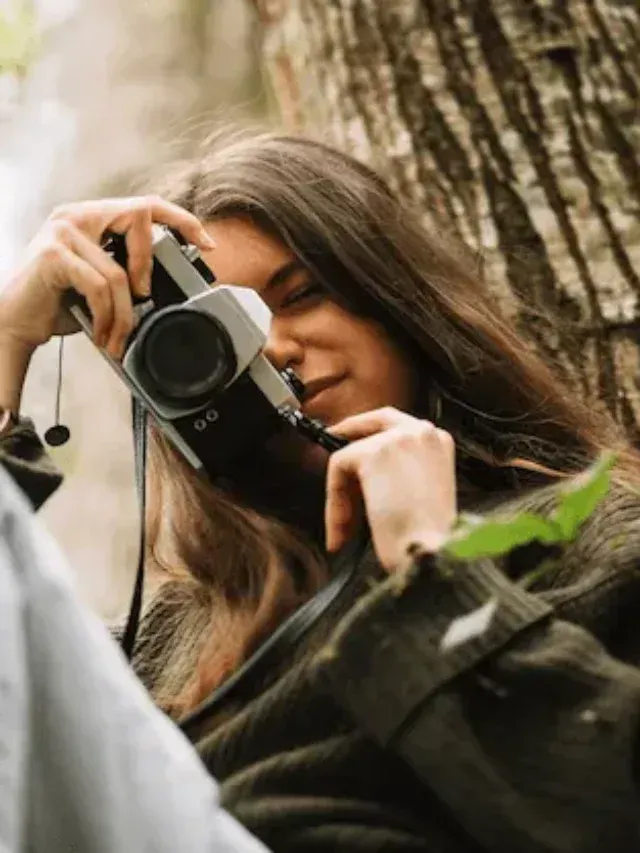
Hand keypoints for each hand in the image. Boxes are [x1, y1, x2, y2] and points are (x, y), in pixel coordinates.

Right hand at [0, 196, 214, 358]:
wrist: (15, 321)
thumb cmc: (58, 301)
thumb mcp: (100, 281)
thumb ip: (127, 270)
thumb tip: (163, 285)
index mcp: (93, 217)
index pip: (145, 205)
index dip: (181, 219)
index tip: (206, 243)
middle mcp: (77, 215)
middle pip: (139, 219)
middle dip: (149, 265)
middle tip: (144, 298)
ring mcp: (63, 231)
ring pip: (119, 272)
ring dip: (123, 314)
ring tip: (118, 336)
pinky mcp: (53, 254)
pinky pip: (100, 286)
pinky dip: (107, 315)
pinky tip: (102, 333)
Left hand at [325, 407, 456, 570]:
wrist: (429, 555)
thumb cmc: (427, 541)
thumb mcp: (420, 498)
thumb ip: (399, 475)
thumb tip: (364, 478)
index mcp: (440, 444)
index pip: (399, 427)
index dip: (371, 436)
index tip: (352, 450)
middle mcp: (424, 433)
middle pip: (376, 421)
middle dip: (349, 433)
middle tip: (329, 447)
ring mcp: (400, 438)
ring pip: (352, 455)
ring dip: (341, 495)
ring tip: (344, 531)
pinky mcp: (374, 451)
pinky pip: (339, 467)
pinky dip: (335, 501)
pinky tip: (342, 529)